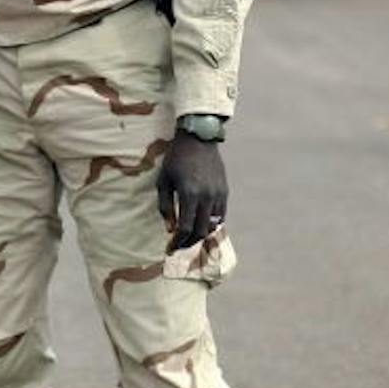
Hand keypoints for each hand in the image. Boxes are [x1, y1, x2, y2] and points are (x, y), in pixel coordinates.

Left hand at [158, 135, 227, 250]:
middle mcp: (207, 196)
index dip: (177, 242)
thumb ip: (165, 206)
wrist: (198, 138)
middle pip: (200, 231)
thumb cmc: (176, 159)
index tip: (170, 248)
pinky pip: (220, 216)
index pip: (186, 228)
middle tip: (178, 246)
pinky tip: (200, 225)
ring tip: (189, 237)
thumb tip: (170, 229)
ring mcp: (218, 194)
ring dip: (200, 235)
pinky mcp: (224, 191)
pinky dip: (210, 224)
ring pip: (212, 226)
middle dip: (188, 243)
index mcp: (189, 194)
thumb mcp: (164, 181)